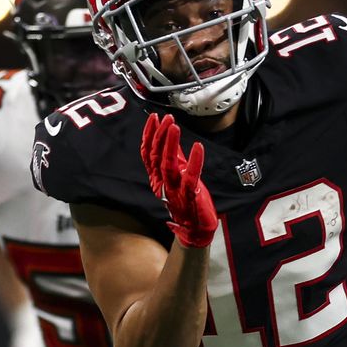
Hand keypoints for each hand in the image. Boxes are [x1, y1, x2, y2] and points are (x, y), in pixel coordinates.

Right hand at [139, 113, 217, 248]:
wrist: (195, 228)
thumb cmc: (187, 201)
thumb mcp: (178, 174)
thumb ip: (173, 157)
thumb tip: (169, 136)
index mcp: (157, 178)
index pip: (148, 154)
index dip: (149, 135)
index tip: (154, 118)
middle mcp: (162, 183)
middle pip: (156, 157)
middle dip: (160, 135)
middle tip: (167, 119)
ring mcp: (175, 190)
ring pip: (168, 165)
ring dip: (170, 145)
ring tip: (174, 127)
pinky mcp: (189, 196)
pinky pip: (190, 177)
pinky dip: (194, 162)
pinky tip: (198, 147)